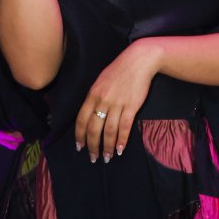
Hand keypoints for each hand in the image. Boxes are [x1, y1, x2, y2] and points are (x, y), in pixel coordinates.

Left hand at [75, 40, 160, 162]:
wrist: (139, 61)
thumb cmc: (120, 70)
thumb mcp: (101, 81)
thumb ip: (95, 97)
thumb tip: (91, 115)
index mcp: (92, 94)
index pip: (82, 120)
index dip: (80, 136)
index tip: (80, 147)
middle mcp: (102, 101)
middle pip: (94, 129)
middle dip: (92, 146)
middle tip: (93, 158)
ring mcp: (117, 104)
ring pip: (109, 131)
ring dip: (108, 147)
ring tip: (107, 157)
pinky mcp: (131, 106)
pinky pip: (124, 127)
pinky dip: (122, 140)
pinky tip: (121, 149)